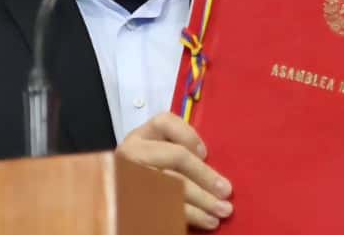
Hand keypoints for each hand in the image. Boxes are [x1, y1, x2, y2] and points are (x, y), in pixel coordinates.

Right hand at [116, 112, 232, 229]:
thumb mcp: (156, 156)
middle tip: (226, 191)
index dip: (189, 136)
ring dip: (202, 200)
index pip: (164, 122)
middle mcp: (132, 153)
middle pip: (175, 157)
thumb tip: (213, 173)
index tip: (206, 153)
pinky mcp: (133, 202)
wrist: (117, 202)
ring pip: (172, 185)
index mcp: (141, 136)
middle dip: (205, 175)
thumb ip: (178, 153)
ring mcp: (130, 177)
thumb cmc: (148, 173)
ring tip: (222, 211)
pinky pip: (166, 207)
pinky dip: (190, 215)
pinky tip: (207, 221)